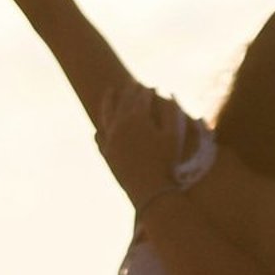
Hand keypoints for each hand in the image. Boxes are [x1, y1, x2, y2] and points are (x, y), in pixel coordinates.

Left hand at [95, 76, 176, 205]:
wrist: (151, 191)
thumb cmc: (167, 162)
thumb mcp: (175, 135)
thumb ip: (173, 111)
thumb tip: (169, 92)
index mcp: (137, 118)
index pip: (141, 97)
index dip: (147, 90)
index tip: (151, 86)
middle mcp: (119, 125)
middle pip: (123, 102)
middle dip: (129, 91)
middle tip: (133, 84)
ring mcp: (110, 140)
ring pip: (106, 115)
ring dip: (108, 101)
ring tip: (109, 92)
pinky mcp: (107, 155)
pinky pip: (100, 137)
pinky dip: (101, 129)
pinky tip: (100, 128)